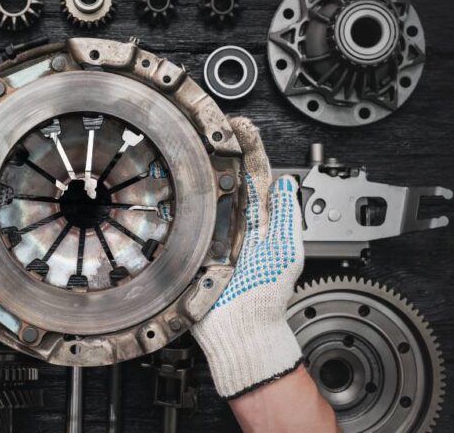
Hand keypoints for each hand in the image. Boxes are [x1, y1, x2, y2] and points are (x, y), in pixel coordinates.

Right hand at [191, 117, 303, 397]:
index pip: (254, 175)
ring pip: (200, 195)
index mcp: (258, 221)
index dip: (248, 149)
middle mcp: (232, 223)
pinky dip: (171, 200)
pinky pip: (178, 219)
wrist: (240, 329)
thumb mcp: (288, 252)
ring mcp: (208, 234)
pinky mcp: (188, 247)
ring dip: (192, 169)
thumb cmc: (266, 297)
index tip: (240, 126)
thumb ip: (289, 217)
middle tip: (209, 124)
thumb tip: (289, 184)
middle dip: (216, 150)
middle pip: (223, 178)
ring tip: (186, 143)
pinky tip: (164, 182)